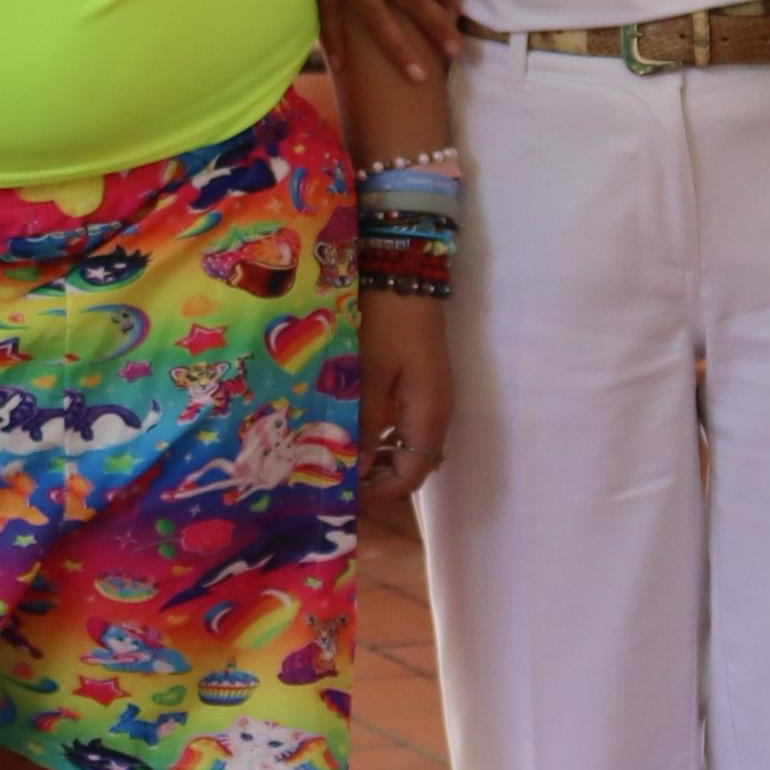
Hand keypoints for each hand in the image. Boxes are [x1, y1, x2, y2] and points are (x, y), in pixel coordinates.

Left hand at [354, 292, 457, 513]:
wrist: (404, 273)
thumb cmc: (386, 321)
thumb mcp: (368, 374)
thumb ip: (362, 423)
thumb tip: (353, 469)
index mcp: (429, 415)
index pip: (412, 476)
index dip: (380, 493)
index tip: (343, 495)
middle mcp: (436, 413)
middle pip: (411, 464)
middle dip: (375, 478)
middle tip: (333, 477)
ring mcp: (430, 397)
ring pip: (406, 445)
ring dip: (375, 457)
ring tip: (335, 456)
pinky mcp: (419, 383)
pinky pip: (402, 424)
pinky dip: (379, 435)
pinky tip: (349, 428)